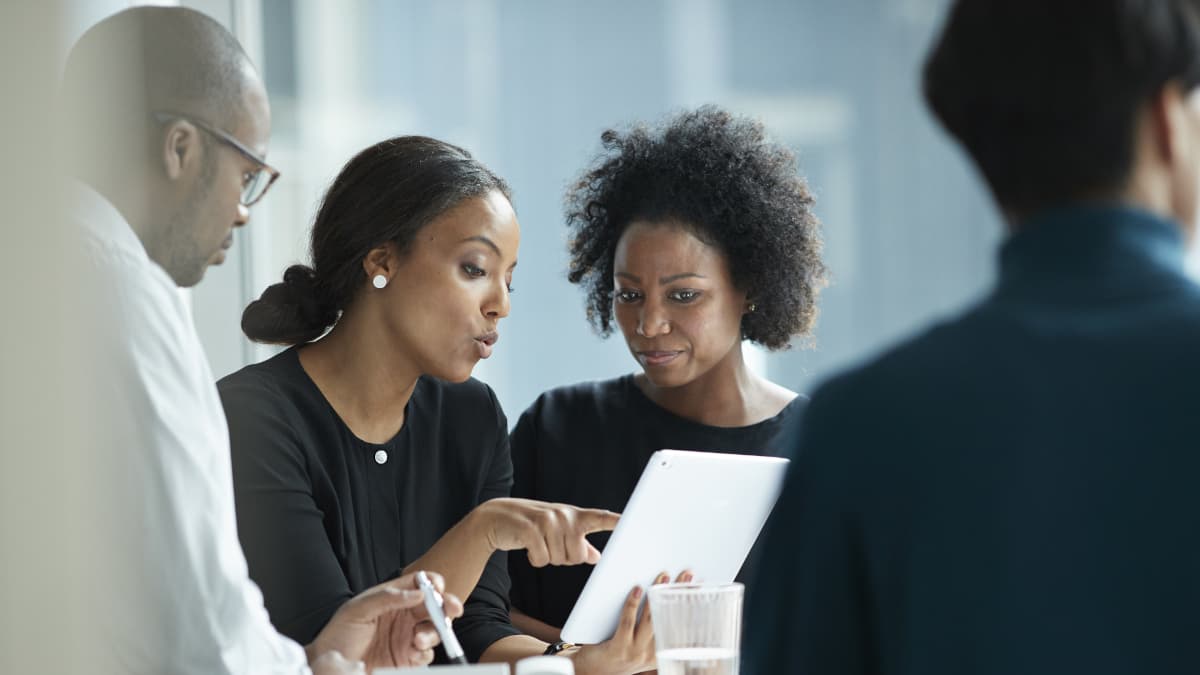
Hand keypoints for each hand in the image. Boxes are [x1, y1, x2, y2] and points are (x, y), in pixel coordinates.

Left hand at [306, 571, 463, 671]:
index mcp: (393, 598)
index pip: (420, 584)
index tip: (438, 588)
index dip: (432, 583)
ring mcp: (407, 637)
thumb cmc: (338, 635)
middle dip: (447, 606)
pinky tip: (412, 653)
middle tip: (452, 609)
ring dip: (433, 633)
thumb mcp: (357, 609)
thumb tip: (418, 592)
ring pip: (435, 630)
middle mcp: (404, 616)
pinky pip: (426, 654)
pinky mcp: (408, 659)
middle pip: (435, 606)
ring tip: (418, 640)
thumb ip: (387, 597)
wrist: (331, 667)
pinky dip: (425, 653)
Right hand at [475, 498, 619, 566]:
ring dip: (547, 558)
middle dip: (563, 558)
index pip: (599, 518)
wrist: (495, 517)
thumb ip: (579, 543)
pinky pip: (541, 559)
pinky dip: (534, 559)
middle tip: (549, 544)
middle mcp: (563, 515)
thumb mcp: (557, 531)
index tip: (631, 522)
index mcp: (573, 515)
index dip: (615, 521)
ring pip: (559, 560)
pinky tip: (527, 546)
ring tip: (537, 542)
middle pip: (578, 556)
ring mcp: (547, 521)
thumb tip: (597, 558)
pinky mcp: (530, 530)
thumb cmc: (532, 525)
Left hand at [569, 570, 693, 674]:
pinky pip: (627, 623)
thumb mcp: (640, 644)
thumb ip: (652, 626)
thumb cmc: (616, 651)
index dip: (692, 606)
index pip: (681, 627)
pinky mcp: (618, 649)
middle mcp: (650, 655)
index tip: (699, 588)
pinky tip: (635, 589)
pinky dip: (632, 604)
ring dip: (657, 595)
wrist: (591, 670)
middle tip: (687, 575)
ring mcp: (634, 652)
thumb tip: (664, 590)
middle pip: (669, 619)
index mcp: (660, 653)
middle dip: (679, 594)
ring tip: (663, 576)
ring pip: (650, 620)